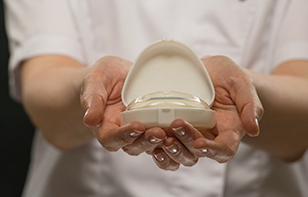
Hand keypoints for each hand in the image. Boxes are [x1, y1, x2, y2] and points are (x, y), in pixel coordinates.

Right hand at [81, 56, 165, 153]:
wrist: (117, 74)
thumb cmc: (103, 77)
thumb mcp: (94, 80)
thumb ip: (92, 98)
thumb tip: (89, 120)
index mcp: (105, 125)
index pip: (111, 138)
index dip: (123, 136)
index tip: (136, 126)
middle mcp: (122, 132)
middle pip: (133, 146)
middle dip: (145, 141)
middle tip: (158, 132)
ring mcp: (139, 130)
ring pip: (149, 144)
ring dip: (160, 141)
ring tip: (171, 132)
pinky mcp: (152, 124)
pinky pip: (162, 135)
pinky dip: (171, 135)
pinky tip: (181, 129)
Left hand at [152, 55, 263, 169]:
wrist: (208, 71)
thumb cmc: (228, 77)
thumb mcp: (241, 83)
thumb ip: (250, 105)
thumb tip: (253, 130)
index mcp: (228, 130)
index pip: (224, 149)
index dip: (213, 150)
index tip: (201, 143)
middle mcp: (208, 135)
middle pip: (197, 150)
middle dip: (186, 141)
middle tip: (175, 125)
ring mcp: (190, 132)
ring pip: (179, 150)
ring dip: (169, 147)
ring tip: (158, 133)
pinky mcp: (173, 127)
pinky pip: (165, 141)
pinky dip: (156, 143)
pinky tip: (147, 134)